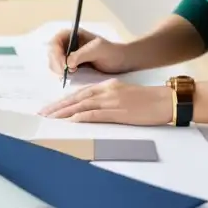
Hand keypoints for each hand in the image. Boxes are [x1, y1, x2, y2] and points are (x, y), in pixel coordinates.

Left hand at [37, 79, 172, 124]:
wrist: (165, 101)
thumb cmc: (146, 101)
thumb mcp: (123, 95)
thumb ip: (107, 99)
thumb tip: (91, 110)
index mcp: (106, 86)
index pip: (79, 93)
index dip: (63, 101)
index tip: (50, 108)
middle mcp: (106, 91)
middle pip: (76, 98)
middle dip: (57, 107)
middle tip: (42, 114)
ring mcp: (111, 100)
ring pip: (82, 105)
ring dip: (64, 113)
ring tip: (50, 119)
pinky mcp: (118, 111)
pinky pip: (96, 114)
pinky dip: (81, 117)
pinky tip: (71, 121)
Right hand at [46, 28, 129, 76]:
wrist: (121, 62)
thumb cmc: (111, 52)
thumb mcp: (97, 50)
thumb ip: (81, 55)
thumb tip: (67, 64)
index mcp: (72, 34)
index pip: (55, 42)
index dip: (55, 54)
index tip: (63, 66)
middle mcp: (68, 43)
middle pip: (52, 53)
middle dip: (56, 63)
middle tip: (65, 74)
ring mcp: (69, 54)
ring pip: (54, 62)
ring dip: (58, 69)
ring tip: (72, 74)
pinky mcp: (72, 65)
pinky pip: (61, 69)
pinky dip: (63, 74)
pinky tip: (72, 76)